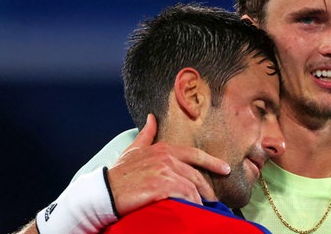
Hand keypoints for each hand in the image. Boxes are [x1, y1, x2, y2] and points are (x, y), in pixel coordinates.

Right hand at [107, 114, 230, 215]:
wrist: (104, 191)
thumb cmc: (119, 173)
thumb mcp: (133, 150)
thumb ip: (146, 135)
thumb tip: (152, 118)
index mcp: (164, 148)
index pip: (195, 154)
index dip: (213, 162)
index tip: (226, 169)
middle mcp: (167, 158)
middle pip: (196, 175)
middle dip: (207, 188)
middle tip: (214, 199)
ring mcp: (165, 172)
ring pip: (192, 188)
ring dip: (199, 200)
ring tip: (203, 208)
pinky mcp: (162, 187)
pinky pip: (185, 197)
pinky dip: (192, 205)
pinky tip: (193, 211)